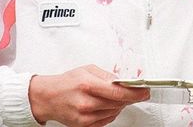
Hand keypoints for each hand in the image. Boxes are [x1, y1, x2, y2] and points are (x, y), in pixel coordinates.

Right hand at [29, 65, 149, 126]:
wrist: (47, 97)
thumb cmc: (67, 82)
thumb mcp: (88, 70)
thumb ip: (108, 75)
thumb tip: (125, 80)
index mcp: (88, 85)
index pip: (118, 92)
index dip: (135, 93)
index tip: (145, 92)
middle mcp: (86, 103)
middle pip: (118, 103)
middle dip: (130, 97)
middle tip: (136, 92)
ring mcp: (85, 117)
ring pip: (114, 112)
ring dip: (120, 104)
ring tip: (114, 96)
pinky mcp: (84, 126)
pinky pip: (106, 120)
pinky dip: (111, 112)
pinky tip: (106, 105)